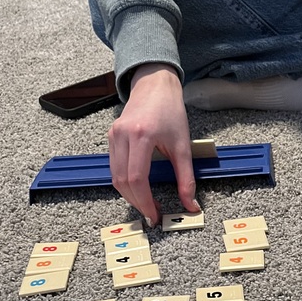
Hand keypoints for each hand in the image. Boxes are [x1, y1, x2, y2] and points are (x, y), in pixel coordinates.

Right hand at [107, 63, 198, 224]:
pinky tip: (138, 188)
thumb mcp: (183, 145)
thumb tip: (191, 204)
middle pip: (122, 180)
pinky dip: (125, 181)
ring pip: (115, 176)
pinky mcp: (111, 137)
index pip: (137, 178)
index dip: (144, 201)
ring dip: (129, 194)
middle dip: (136, 201)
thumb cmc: (170, 110)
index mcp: (141, 135)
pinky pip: (114, 166)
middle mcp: (122, 135)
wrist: (155, 85)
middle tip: (151, 213)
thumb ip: (186, 178)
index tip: (154, 214)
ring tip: (146, 203)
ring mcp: (113, 136)